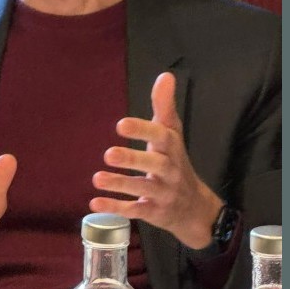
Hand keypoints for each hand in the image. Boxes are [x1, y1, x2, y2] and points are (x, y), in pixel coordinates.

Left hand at [90, 72, 222, 248]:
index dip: (143, 130)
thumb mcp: (172, 134)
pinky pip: (135, 211)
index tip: (121, 124)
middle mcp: (170, 170)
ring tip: (97, 178)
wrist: (194, 207)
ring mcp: (163, 193)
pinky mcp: (154, 212)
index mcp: (172, 148)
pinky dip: (116, 207)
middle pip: (155, 165)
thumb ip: (164, 106)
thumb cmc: (175, 162)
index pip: (161, 136)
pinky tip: (95, 202)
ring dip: (120, 184)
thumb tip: (165, 75)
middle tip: (108, 154)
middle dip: (133, 160)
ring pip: (144, 189)